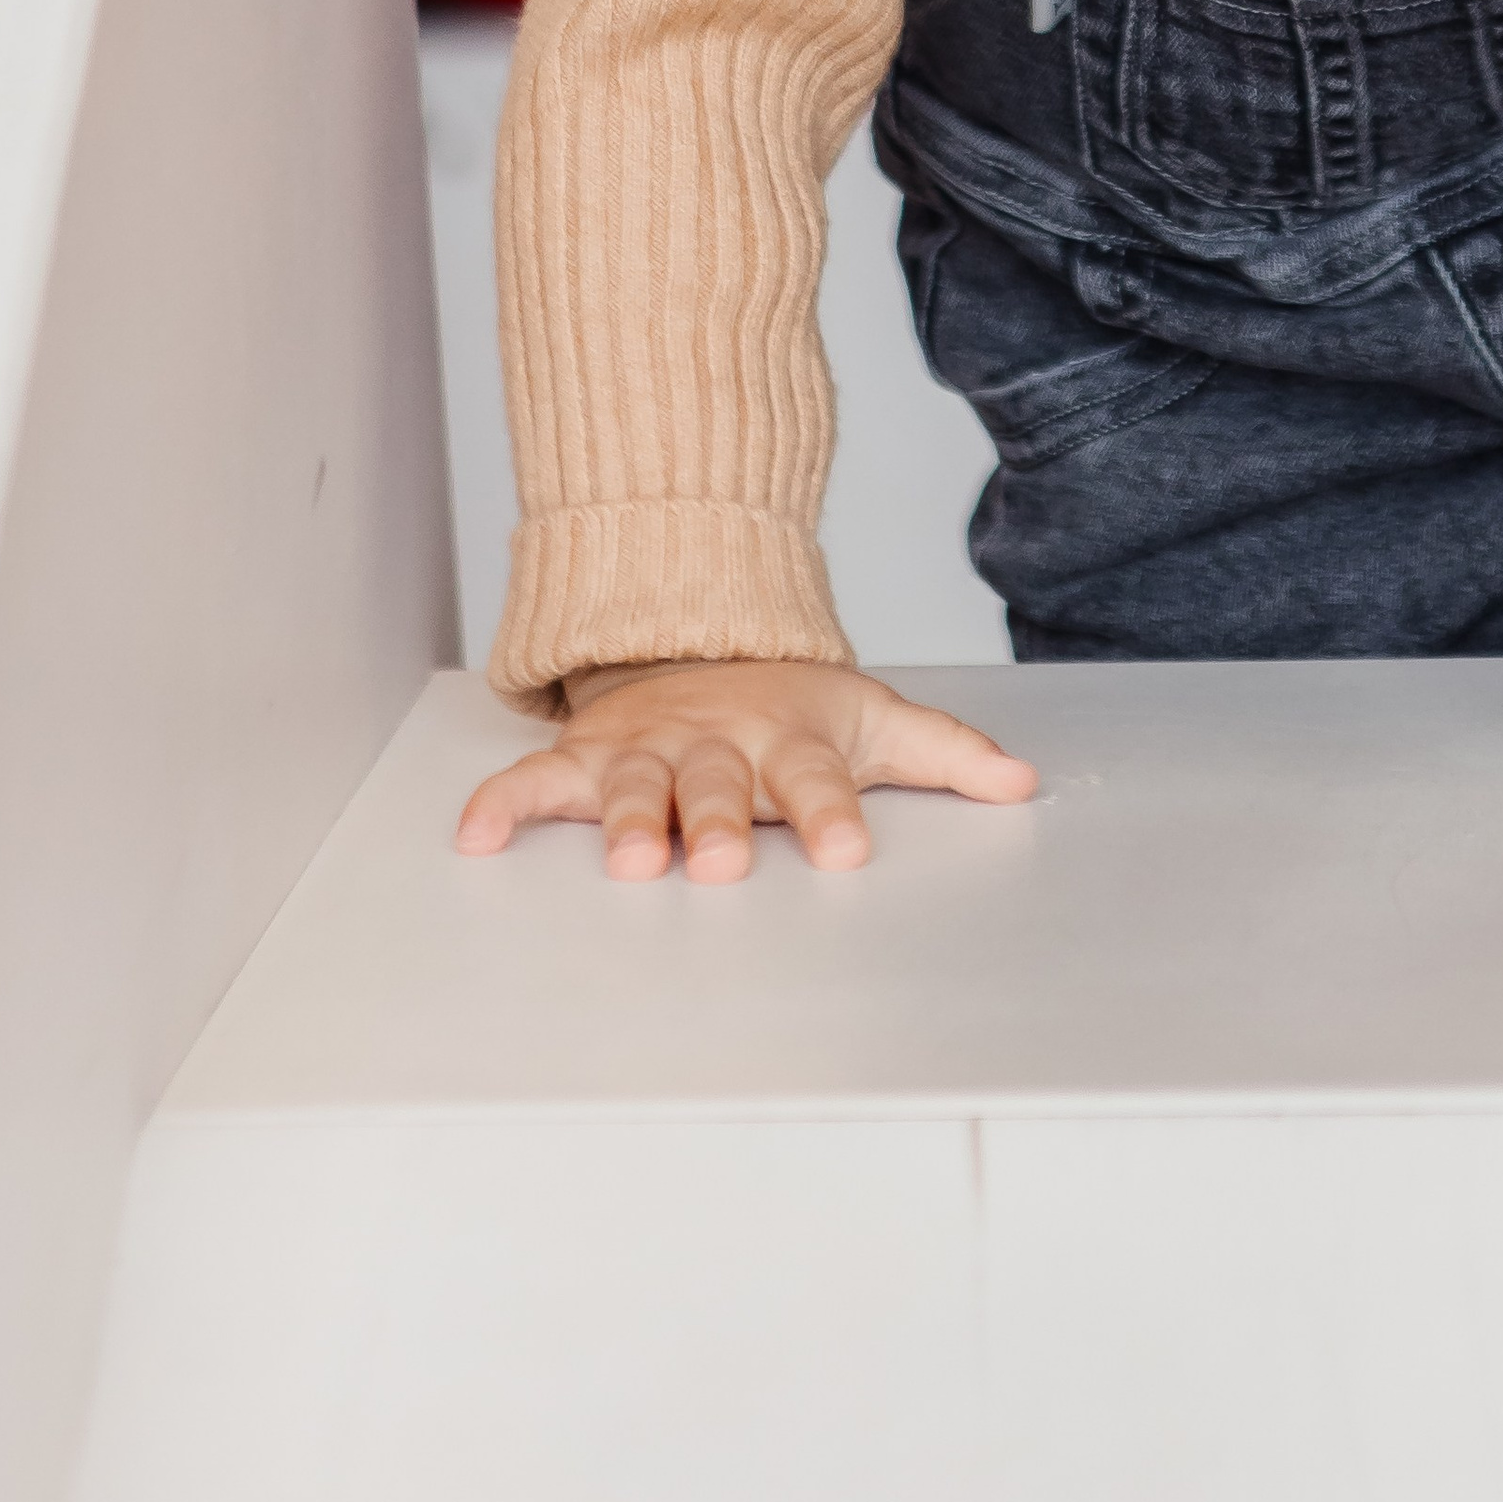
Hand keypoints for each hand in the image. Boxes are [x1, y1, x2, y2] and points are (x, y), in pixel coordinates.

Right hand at [454, 658, 1036, 880]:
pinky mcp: (587, 754)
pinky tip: (477, 839)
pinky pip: (535, 780)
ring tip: (629, 862)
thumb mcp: (876, 720)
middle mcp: (716, 743)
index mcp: (790, 739)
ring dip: (628, 820)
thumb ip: (949, 754)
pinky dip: (503, 805)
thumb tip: (1026, 783)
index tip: (847, 852)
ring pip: (636, 785)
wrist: (703, 637)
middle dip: (719, 823)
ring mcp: (647, 747)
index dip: (831, 814)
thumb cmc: (794, 705)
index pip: (817, 779)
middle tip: (722, 864)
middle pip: (720, 786)